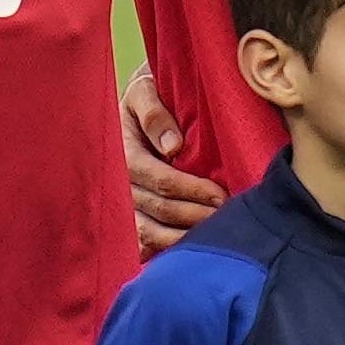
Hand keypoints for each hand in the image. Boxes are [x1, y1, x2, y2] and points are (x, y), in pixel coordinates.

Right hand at [121, 69, 225, 249]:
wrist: (136, 102)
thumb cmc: (148, 94)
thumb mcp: (146, 90)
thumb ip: (155, 113)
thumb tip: (172, 146)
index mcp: (124, 150)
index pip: (159, 179)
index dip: (191, 191)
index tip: (220, 196)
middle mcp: (119, 181)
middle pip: (158, 210)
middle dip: (194, 217)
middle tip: (226, 220)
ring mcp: (120, 202)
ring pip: (148, 232)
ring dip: (180, 239)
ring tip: (210, 239)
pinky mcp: (126, 216)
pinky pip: (140, 242)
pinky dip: (160, 251)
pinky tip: (185, 254)